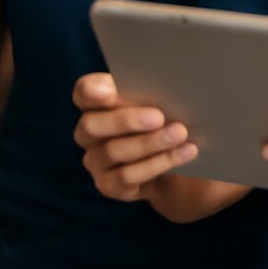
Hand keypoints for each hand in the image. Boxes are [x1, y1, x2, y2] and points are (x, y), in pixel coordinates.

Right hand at [72, 72, 198, 202]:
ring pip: (113, 152)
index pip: (83, 92)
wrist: (172, 161)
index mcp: (94, 104)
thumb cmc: (160, 120)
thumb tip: (166, 83)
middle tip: (159, 117)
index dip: (91, 91)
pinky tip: (184, 152)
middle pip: (92, 125)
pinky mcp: (109, 185)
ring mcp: (95, 162)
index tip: (109, 91)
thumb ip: (150, 91)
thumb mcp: (156, 101)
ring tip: (180, 133)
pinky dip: (160, 163)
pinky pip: (128, 176)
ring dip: (150, 142)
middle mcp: (88, 133)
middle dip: (125, 120)